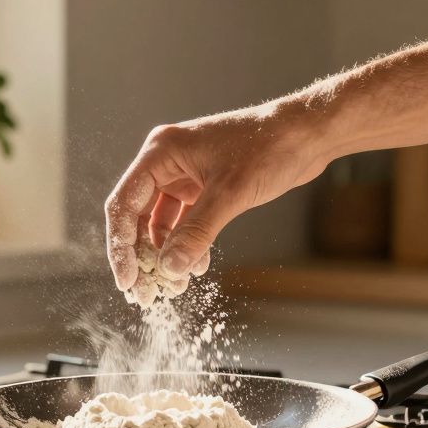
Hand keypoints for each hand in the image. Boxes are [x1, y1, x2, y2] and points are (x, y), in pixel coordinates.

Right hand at [105, 99, 326, 290]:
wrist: (307, 135)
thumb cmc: (269, 148)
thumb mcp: (230, 194)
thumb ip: (197, 233)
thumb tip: (170, 269)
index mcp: (161, 152)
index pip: (124, 203)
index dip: (121, 245)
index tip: (127, 280)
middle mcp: (167, 162)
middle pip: (137, 215)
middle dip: (142, 255)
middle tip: (146, 292)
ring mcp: (185, 174)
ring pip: (161, 221)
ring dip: (166, 253)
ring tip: (175, 284)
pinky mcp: (204, 185)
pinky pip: (185, 220)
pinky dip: (187, 243)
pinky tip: (197, 266)